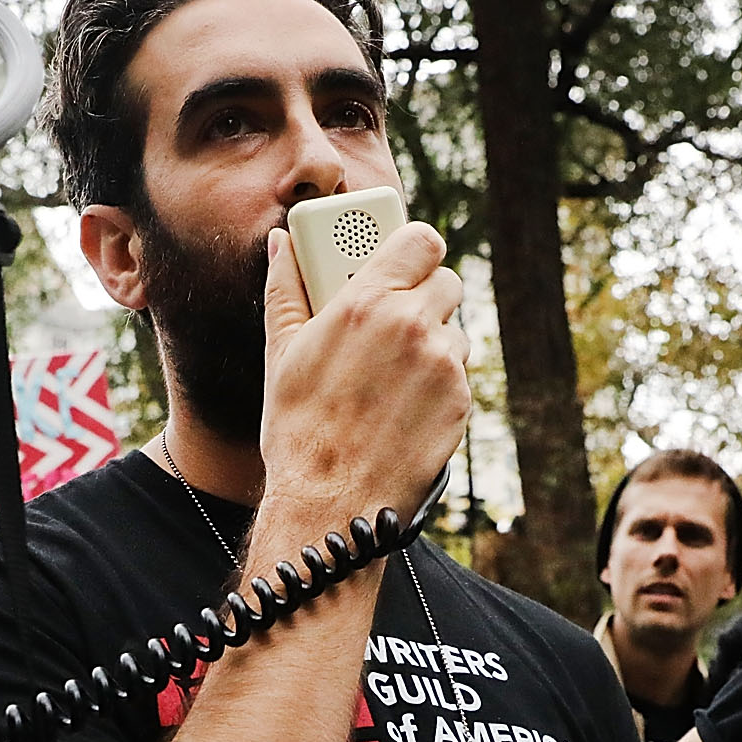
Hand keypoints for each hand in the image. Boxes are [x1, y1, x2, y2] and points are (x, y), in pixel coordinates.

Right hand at [256, 219, 468, 518]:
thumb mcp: (281, 352)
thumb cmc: (298, 430)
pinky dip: (439, 381)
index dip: (414, 248)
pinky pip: (459, 372)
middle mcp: (412, 324)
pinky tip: (403, 405)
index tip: (402, 260)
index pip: (421, 239)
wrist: (331, 502)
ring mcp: (442, 363)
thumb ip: (286, 289)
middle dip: (424, 294)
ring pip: (455, 328)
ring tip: (392, 372)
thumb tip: (283, 245)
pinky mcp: (461, 400)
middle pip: (446, 279)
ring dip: (434, 339)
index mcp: (367, 301)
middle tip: (393, 319)